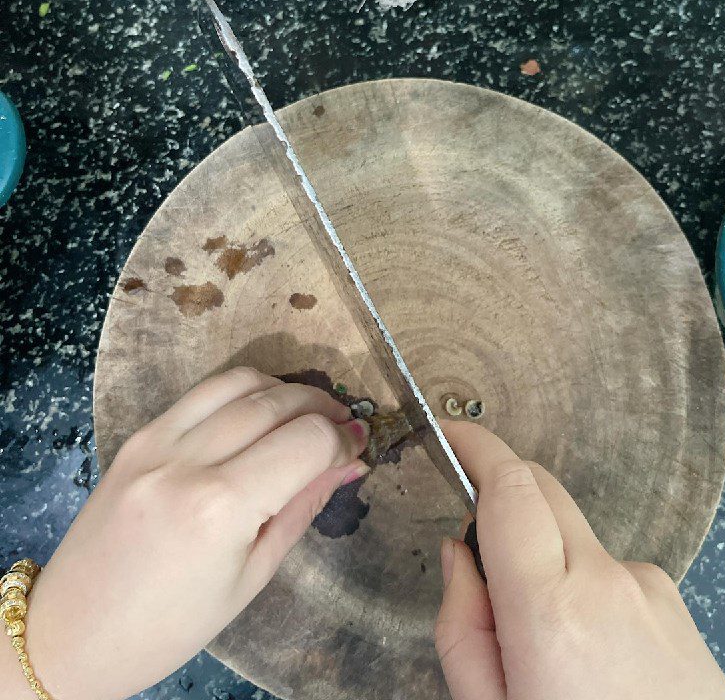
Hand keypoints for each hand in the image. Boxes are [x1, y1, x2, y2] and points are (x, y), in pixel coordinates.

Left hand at [2, 368, 369, 699]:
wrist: (74, 633)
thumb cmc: (171, 625)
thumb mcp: (252, 575)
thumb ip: (303, 506)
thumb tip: (350, 462)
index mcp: (220, 507)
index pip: (307, 440)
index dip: (343, 438)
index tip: (359, 445)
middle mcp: (187, 460)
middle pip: (278, 402)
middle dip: (324, 407)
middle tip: (344, 426)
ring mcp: (156, 441)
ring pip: (242, 382)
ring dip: (286, 389)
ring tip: (306, 414)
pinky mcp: (139, 435)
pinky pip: (203, 391)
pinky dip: (244, 390)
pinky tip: (260, 412)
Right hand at [435, 422, 724, 699]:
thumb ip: (461, 623)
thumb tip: (459, 553)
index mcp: (549, 610)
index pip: (510, 488)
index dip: (476, 447)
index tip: (450, 434)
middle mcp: (604, 579)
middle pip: (541, 488)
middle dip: (500, 492)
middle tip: (477, 551)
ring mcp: (646, 585)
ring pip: (571, 529)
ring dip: (542, 550)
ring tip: (543, 636)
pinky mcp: (672, 597)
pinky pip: (608, 564)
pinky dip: (581, 580)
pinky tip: (589, 647)